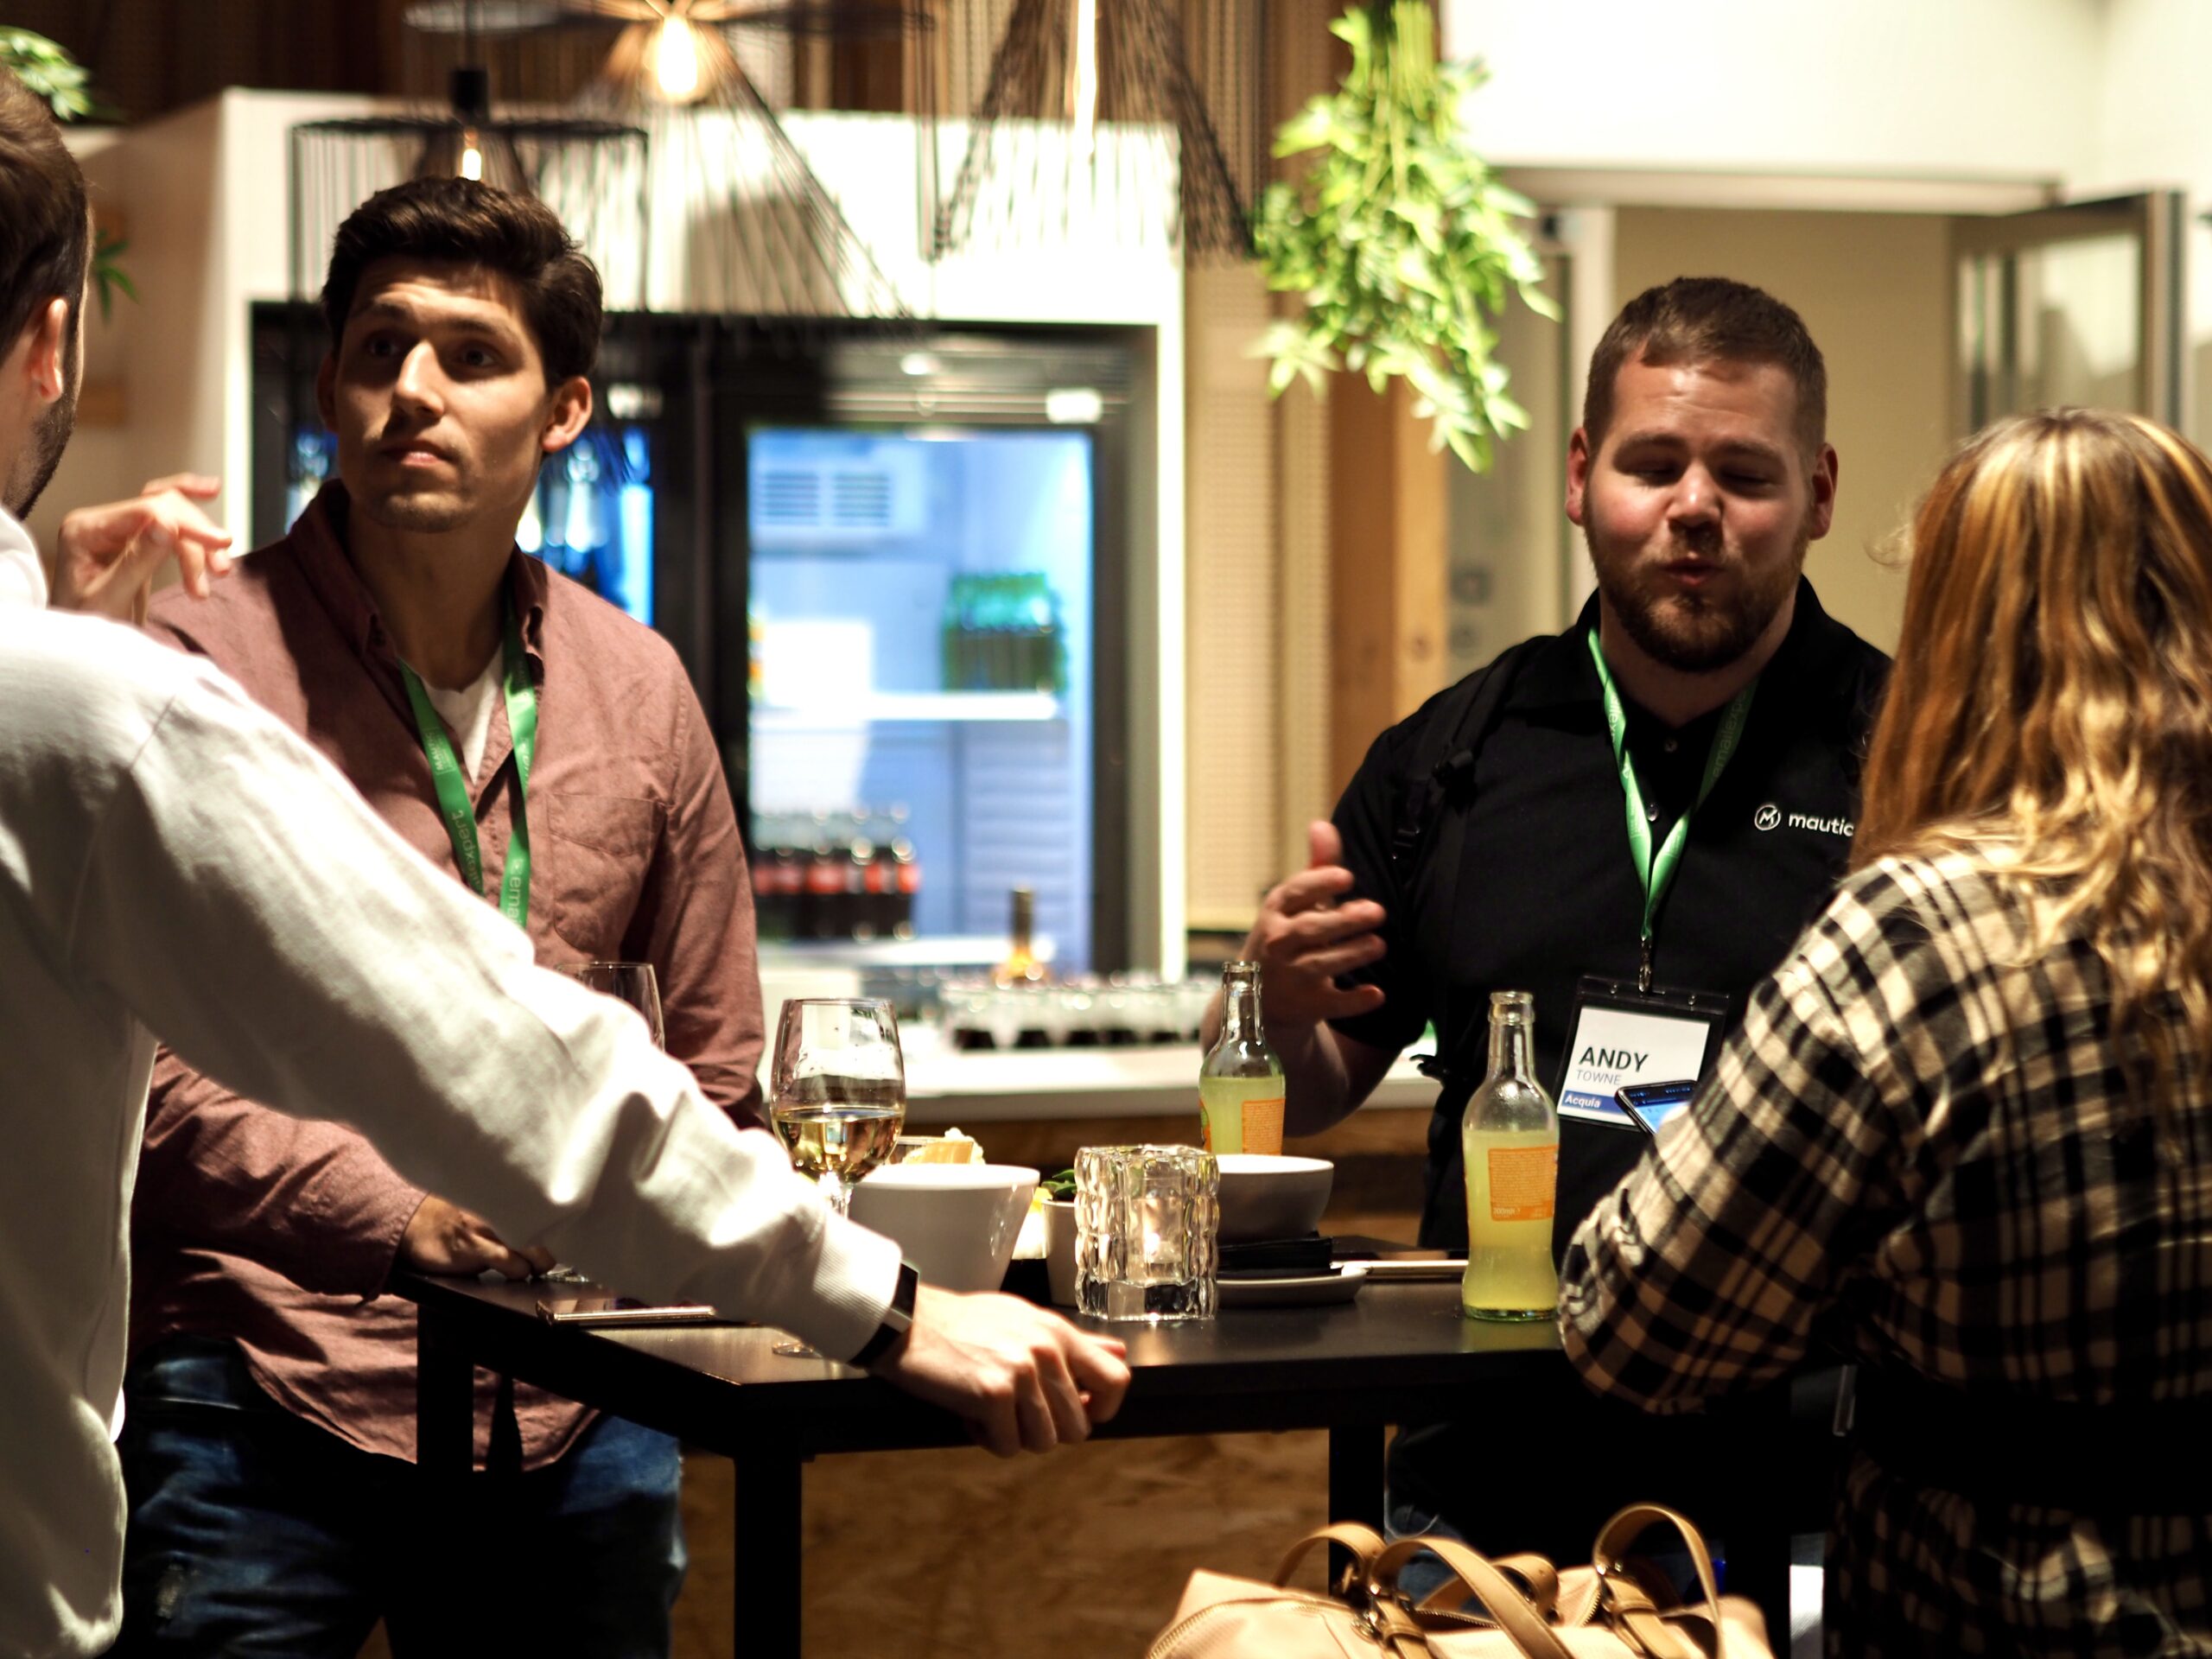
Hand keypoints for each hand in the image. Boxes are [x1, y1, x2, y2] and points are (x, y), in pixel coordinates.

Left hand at [51, 474, 234, 621]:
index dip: (187, 527)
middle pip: (161, 508)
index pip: (145, 513)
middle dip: (196, 537)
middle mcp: (99, 523)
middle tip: (222, 570)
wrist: (79, 652)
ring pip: (170, 514)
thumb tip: (166, 525)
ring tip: (218, 575)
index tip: (220, 550)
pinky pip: (166, 520)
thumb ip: (136, 562)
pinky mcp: (133, 542)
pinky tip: (210, 492)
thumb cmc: (85, 631)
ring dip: (200, 540)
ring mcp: (116, 531)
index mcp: (85, 530)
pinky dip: (190, 515)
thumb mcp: (110, 600)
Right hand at [398, 1195, 555, 1279]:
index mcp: (504, 1194)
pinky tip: (514, 1273)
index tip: (567, 1232)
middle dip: (552, 1245)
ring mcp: (485, 1227)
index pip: (544, 1203)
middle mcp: (497, 1206)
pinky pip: (509, 1264)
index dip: (561, 1221)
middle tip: (546, 1257)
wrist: (413, 1223)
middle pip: (544, 1224)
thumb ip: (511, 1207)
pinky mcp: (472, 1249)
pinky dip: (518, 1271)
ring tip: (533, 1267)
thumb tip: (545, 1221)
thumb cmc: (454, 1215)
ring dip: (539, 1262)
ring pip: (532, 1245)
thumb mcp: (485, 1202)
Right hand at [872, 1284, 1130, 1456]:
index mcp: (1059, 1332)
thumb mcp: (1026, 1319)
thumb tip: (1119, 1354)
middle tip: (1016, 1413)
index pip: (1117, 1380)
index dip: (1103, 1409)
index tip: (1078, 1413)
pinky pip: (1007, 1446)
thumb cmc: (964, 1322)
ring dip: (1015, 1436)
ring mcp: (1022, 1372)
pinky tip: (971, 1414)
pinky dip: (987, 1439)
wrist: (910, 1322)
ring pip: (1044, 1442)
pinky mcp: (994, 1393)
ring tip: (992, 1410)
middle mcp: (1047, 1351)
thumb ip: (1075, 1341)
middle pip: (1077, 1427)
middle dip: (1047, 1431)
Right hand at [1234, 821, 1388, 1027]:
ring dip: (1352, 954)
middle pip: (1311, 929)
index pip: (1294, 893)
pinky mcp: (1306, 1006)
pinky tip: (1376, 994)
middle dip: (1344, 920)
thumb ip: (1315, 867)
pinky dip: (1353, 1001)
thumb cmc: (1286, 936)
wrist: (1259, 999)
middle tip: (1377, 911)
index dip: (1319, 884)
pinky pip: (1332, 1004)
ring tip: (1379, 944)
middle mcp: (1278, 944)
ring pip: (1321, 965)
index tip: (1346, 877)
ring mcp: (1290, 978)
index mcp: (1275, 912)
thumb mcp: (1295, 904)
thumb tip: (1322, 824)